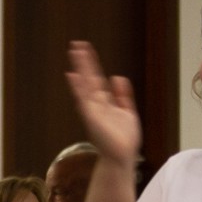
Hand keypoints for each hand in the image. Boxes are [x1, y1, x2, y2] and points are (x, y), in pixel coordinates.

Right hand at [66, 41, 140, 167]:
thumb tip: (117, 76)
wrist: (121, 157)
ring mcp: (92, 109)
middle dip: (84, 62)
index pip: (97, 79)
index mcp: (105, 103)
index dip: (92, 65)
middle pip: (89, 78)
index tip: (86, 51)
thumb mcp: (128, 113)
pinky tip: (72, 75)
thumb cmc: (125, 140)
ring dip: (80, 68)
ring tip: (74, 51)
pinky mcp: (91, 116)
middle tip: (76, 44)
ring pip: (85, 83)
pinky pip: (83, 98)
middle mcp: (96, 104)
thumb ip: (123, 95)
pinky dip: (77, 87)